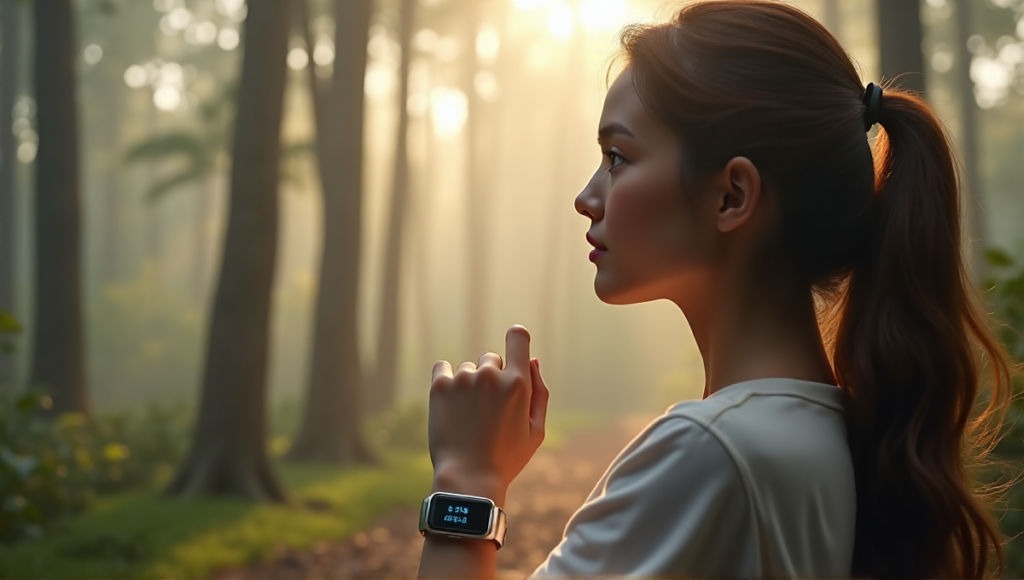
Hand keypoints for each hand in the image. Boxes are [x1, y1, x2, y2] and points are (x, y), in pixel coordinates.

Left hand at [428, 325, 549, 501]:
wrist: (468, 479)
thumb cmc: (507, 457)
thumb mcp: (536, 430)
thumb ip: (539, 391)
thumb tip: (532, 360)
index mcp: (518, 383)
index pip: (517, 337)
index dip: (517, 337)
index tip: (514, 341)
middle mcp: (490, 375)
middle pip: (491, 359)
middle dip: (491, 378)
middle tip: (488, 410)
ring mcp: (463, 379)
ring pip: (468, 369)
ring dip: (468, 384)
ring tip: (468, 417)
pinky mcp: (439, 386)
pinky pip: (442, 368)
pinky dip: (446, 380)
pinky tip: (450, 404)